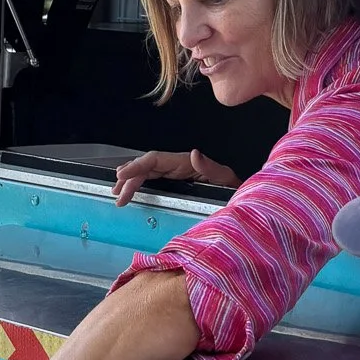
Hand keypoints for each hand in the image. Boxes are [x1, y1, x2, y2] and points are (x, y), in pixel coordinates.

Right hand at [112, 149, 238, 204]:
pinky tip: (132, 194)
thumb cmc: (234, 190)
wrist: (242, 205)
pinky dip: (141, 188)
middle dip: (129, 177)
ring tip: (118, 194)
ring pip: (148, 175)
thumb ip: (211, 168)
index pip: (155, 159)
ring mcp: (177, 176)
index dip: (137, 165)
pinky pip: (155, 183)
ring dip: (131, 183)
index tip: (122, 175)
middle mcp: (179, 167)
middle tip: (116, 193)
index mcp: (187, 163)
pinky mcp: (177, 187)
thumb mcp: (226, 179)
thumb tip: (195, 154)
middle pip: (147, 167)